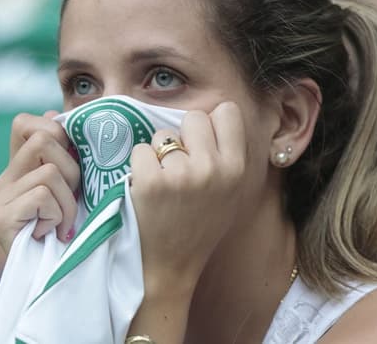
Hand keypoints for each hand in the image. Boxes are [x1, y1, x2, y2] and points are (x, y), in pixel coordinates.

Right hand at [0, 111, 79, 253]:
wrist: (50, 279)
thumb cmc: (65, 235)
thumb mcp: (67, 190)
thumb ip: (59, 157)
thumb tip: (52, 113)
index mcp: (16, 170)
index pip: (23, 123)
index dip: (51, 129)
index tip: (69, 156)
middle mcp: (1, 181)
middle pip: (44, 139)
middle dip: (71, 168)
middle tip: (71, 199)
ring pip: (49, 171)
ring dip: (68, 199)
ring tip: (63, 222)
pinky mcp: (0, 218)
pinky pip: (43, 195)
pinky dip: (59, 215)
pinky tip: (54, 232)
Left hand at [129, 102, 246, 292]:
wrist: (170, 266)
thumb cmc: (200, 226)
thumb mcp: (232, 193)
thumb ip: (229, 155)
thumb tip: (215, 116)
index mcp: (237, 169)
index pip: (227, 111)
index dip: (210, 125)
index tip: (202, 144)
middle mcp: (213, 168)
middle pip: (193, 117)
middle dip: (183, 137)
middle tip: (179, 165)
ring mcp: (182, 174)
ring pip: (163, 135)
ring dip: (158, 154)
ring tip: (164, 183)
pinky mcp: (151, 182)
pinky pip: (140, 150)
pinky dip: (139, 166)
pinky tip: (146, 188)